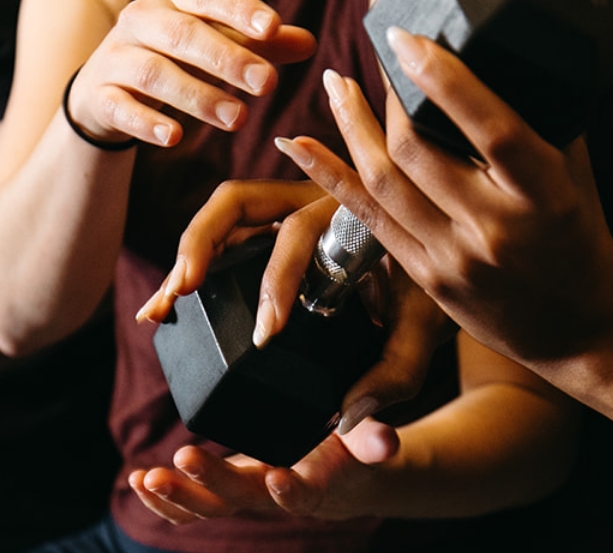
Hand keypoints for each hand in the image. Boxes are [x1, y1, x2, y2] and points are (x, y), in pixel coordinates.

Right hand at [68, 0, 316, 146]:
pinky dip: (146, 122)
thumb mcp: (218, 41)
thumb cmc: (176, 54)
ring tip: (238, 119)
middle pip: (182, 34)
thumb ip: (261, 43)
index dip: (238, 8)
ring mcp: (116, 57)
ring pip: (154, 73)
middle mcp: (140, 17)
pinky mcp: (100, 96)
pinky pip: (121, 107)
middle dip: (227, 59)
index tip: (272, 27)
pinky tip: (174, 137)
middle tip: (267, 84)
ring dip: (197, 96)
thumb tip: (310, 44)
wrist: (107, 84)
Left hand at [128, 419, 401, 523]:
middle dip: (210, 482)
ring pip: (206, 508)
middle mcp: (272, 495)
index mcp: (311, 485)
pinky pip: (189, 505)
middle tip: (184, 457)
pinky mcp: (224, 490)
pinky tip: (138, 480)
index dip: (289, 490)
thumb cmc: (350, 450)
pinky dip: (162, 498)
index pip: (300, 494)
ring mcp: (244, 496)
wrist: (337, 476)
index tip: (277, 477)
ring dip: (176, 496)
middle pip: (238, 499)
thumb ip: (375, 441)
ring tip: (146, 478)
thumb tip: (388, 442)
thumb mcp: (367, 441)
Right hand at [140, 179, 455, 430]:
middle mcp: (314, 195)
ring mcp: (287, 205)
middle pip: (241, 200)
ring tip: (162, 306)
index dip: (278, 280)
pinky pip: (224, 233)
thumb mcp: (430, 325)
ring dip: (186, 254)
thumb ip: (397, 370)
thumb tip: (348, 417)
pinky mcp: (270, 224)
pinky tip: (167, 303)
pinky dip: (192, 263)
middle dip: (202, 246)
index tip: (267, 334)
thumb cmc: (438, 285)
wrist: (450, 254)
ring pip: (223, 213)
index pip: (301, 232)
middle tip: (181, 293)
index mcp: (354, 208)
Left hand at [274, 32, 612, 363]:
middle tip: (377, 56)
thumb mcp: (574, 172)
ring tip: (336, 84)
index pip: (490, 128)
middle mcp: (496, 229)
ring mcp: (455, 259)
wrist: (582, 328)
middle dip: (387, 97)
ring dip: (350, 126)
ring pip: (383, 183)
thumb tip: (490, 50)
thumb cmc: (580, 234)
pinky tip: (299, 144)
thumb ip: (536, 119)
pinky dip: (330, 176)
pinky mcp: (427, 278)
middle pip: (420, 152)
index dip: (443, 80)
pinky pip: (366, 220)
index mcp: (543, 194)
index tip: (405, 38)